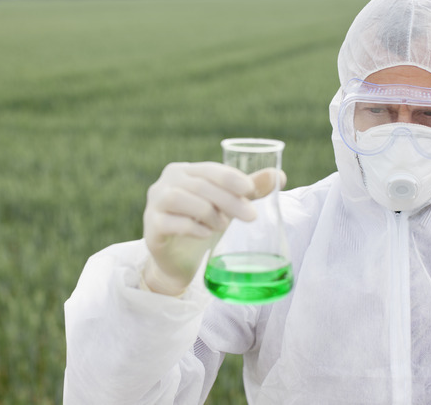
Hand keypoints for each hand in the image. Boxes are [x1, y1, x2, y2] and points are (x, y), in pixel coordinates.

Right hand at [142, 162, 285, 295]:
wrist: (177, 260)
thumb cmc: (202, 224)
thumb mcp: (227, 206)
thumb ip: (249, 190)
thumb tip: (280, 175)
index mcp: (184, 171)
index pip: (210, 170)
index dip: (231, 179)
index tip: (251, 191)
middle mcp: (165, 183)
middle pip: (200, 185)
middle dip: (228, 200)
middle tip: (251, 217)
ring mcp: (154, 204)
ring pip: (181, 199)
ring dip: (208, 213)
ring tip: (223, 226)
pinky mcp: (151, 227)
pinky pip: (169, 222)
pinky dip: (191, 227)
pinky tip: (205, 234)